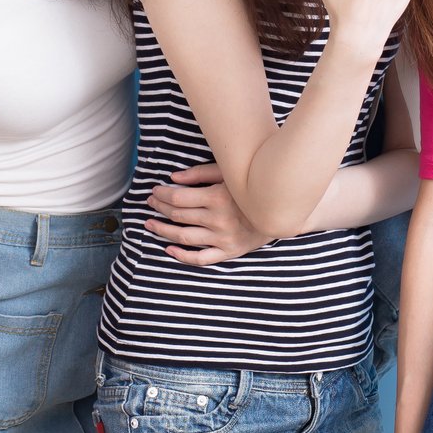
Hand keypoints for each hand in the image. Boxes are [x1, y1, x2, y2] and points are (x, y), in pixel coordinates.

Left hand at [146, 162, 274, 261]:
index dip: (162, 194)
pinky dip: (182, 256)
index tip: (155, 191)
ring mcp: (223, 238)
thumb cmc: (252, 187)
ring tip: (150, 224)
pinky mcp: (229, 252)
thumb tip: (173, 178)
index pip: (178, 198)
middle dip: (160, 208)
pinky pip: (201, 258)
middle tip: (150, 202)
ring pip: (184, 236)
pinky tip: (169, 248)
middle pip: (178, 215)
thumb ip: (200, 173)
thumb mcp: (229, 173)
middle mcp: (219, 220)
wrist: (281, 211)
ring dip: (163, 231)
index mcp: (218, 197)